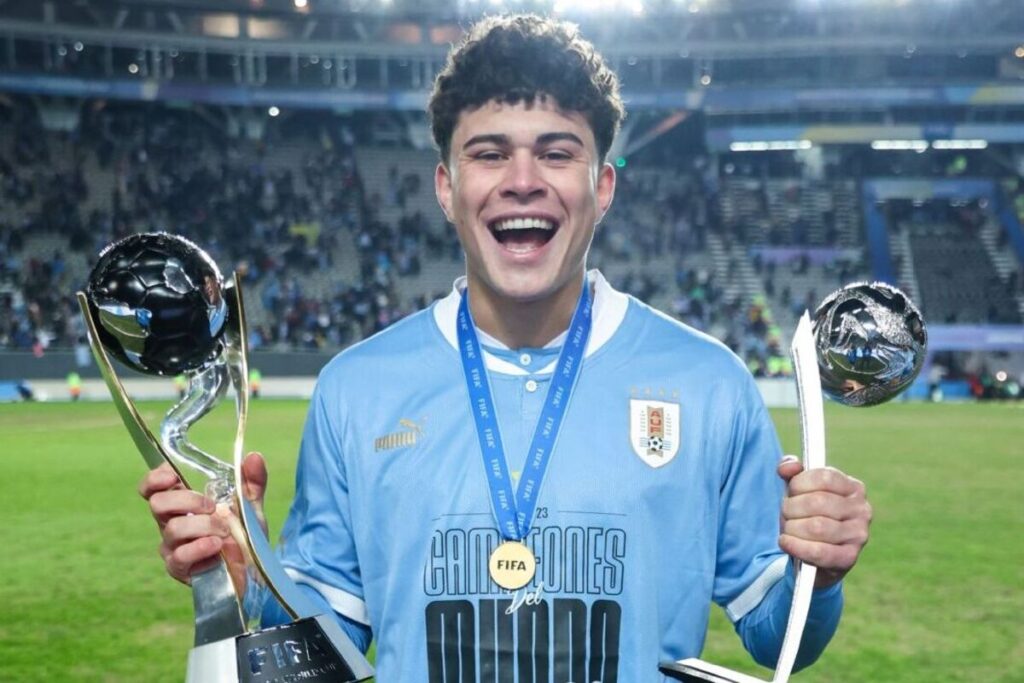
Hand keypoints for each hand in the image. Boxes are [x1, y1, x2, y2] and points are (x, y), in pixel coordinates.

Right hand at [138, 452, 268, 587]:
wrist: (255, 569)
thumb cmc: (244, 534)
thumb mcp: (251, 505)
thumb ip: (251, 481)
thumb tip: (254, 456)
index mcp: (182, 503)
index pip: (153, 488)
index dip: (155, 479)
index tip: (172, 475)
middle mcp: (171, 523)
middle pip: (157, 503)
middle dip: (188, 500)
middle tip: (213, 506)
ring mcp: (172, 546)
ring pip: (173, 529)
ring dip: (204, 526)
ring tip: (226, 532)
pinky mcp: (178, 568)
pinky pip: (180, 556)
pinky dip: (201, 548)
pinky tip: (218, 547)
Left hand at [777, 456, 871, 588]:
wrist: (815, 555)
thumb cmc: (807, 516)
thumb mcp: (799, 491)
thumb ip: (791, 472)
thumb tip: (788, 466)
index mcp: (853, 487)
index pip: (825, 477)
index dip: (800, 483)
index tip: (791, 491)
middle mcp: (862, 509)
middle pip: (818, 502)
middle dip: (792, 508)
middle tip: (786, 513)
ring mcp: (859, 535)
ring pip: (817, 527)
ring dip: (792, 528)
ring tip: (787, 529)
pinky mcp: (849, 558)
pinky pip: (819, 551)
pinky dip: (796, 546)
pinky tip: (786, 542)